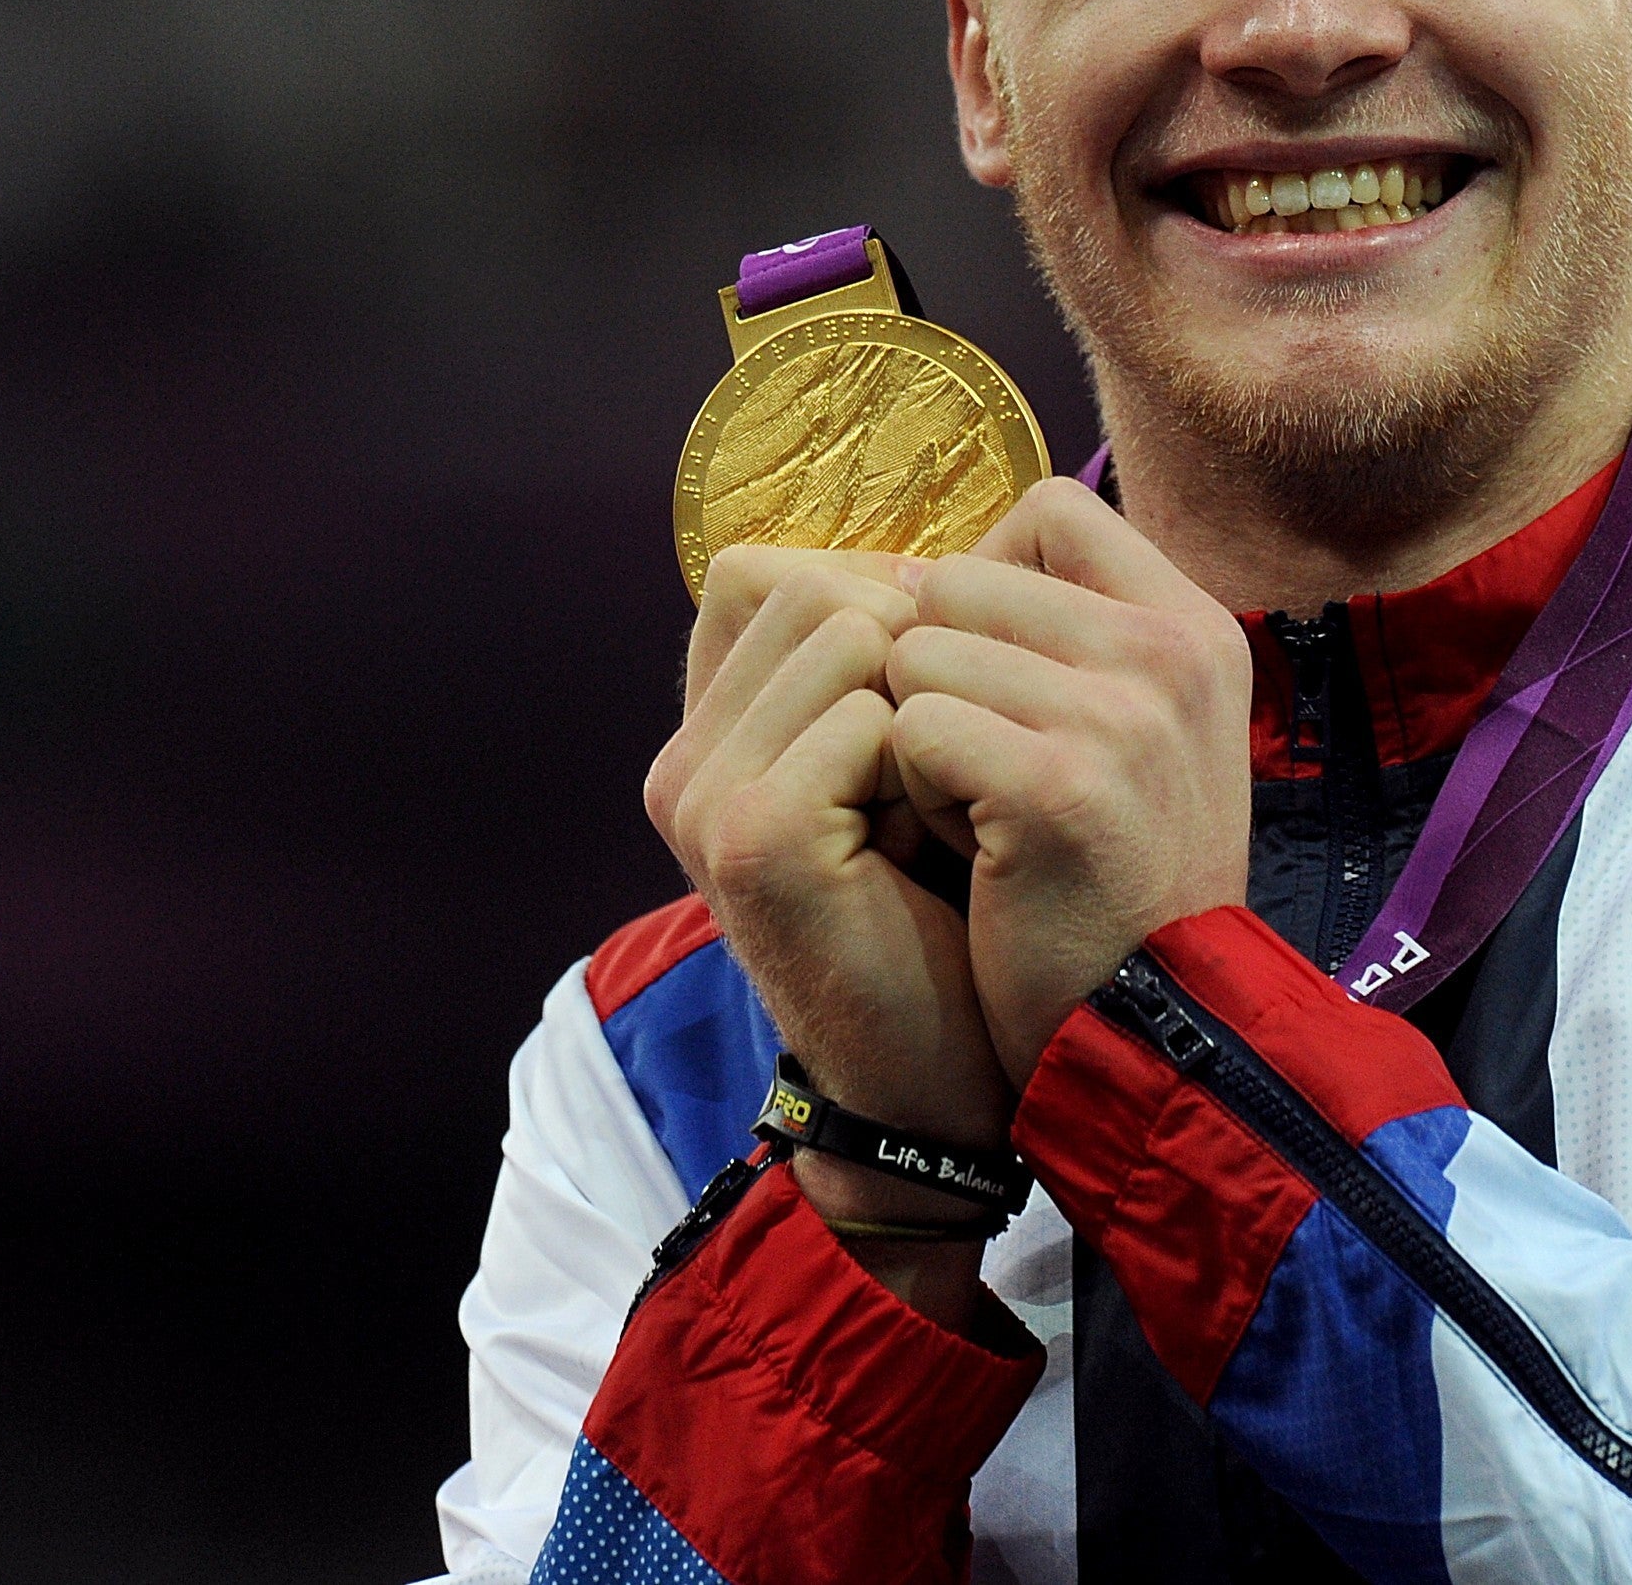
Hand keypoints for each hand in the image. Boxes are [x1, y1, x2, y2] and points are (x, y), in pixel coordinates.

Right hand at [645, 545, 1014, 1169]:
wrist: (943, 1076)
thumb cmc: (945, 910)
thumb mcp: (900, 768)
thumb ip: (878, 665)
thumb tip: (937, 555)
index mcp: (708, 733)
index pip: (766, 569)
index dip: (872, 598)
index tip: (933, 691)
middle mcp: (685, 758)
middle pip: (812, 582)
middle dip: (911, 647)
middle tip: (947, 763)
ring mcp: (706, 796)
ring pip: (847, 631)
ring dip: (930, 701)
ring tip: (942, 804)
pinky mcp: (757, 837)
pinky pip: (874, 717)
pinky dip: (936, 763)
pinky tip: (945, 841)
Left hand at [884, 479, 1253, 1080]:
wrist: (1157, 1031)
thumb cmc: (1115, 880)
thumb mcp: (1137, 731)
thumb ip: (1066, 636)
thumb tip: (922, 568)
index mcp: (1196, 625)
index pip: (1051, 510)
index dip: (987, 580)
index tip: (995, 674)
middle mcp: (1173, 651)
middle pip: (961, 578)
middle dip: (941, 669)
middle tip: (988, 766)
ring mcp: (1123, 715)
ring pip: (921, 652)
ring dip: (922, 737)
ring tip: (985, 813)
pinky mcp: (1059, 785)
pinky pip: (912, 728)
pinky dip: (917, 794)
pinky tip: (977, 849)